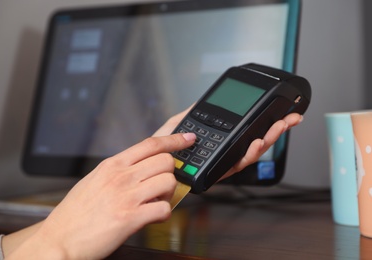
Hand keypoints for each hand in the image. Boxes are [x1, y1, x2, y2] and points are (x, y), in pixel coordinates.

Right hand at [7, 133, 195, 259]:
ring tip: (154, 202)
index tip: (188, 139)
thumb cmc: (74, 213)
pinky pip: (164, 209)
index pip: (151, 144)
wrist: (58, 240)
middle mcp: (121, 177)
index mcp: (112, 165)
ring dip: (167, 194)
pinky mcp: (130, 218)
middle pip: (166, 161)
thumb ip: (118, 171)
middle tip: (160, 186)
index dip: (174, 139)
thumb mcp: (94, 180)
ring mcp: (126, 196)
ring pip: (168, 182)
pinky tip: (151, 217)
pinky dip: (163, 214)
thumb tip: (141, 167)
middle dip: (170, 173)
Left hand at [153, 108, 302, 179]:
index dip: (264, 123)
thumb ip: (193, 112)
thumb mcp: (178, 123)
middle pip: (256, 141)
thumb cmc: (163, 148)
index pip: (247, 131)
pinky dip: (248, 154)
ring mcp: (222, 163)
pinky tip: (256, 142)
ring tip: (278, 127)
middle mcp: (224, 152)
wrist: (151, 164)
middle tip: (292, 118)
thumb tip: (203, 101)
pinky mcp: (217, 172)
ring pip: (251, 153)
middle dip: (277, 129)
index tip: (281, 112)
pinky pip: (236, 164)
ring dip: (268, 140)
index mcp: (219, 140)